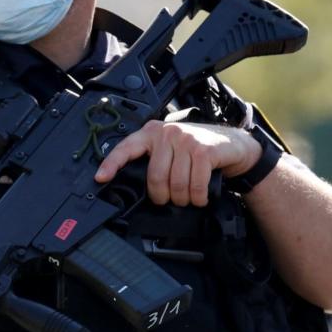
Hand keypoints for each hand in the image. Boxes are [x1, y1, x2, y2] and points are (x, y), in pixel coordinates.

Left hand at [93, 120, 260, 206]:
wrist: (231, 144)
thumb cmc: (197, 150)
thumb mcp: (170, 149)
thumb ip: (154, 159)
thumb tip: (132, 184)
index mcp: (152, 133)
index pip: (126, 148)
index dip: (111, 164)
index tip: (100, 178)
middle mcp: (166, 133)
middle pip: (155, 177)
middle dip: (163, 196)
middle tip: (171, 199)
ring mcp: (186, 140)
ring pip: (176, 184)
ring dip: (184, 199)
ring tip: (188, 198)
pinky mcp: (203, 150)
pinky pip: (195, 185)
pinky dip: (198, 197)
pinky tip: (201, 196)